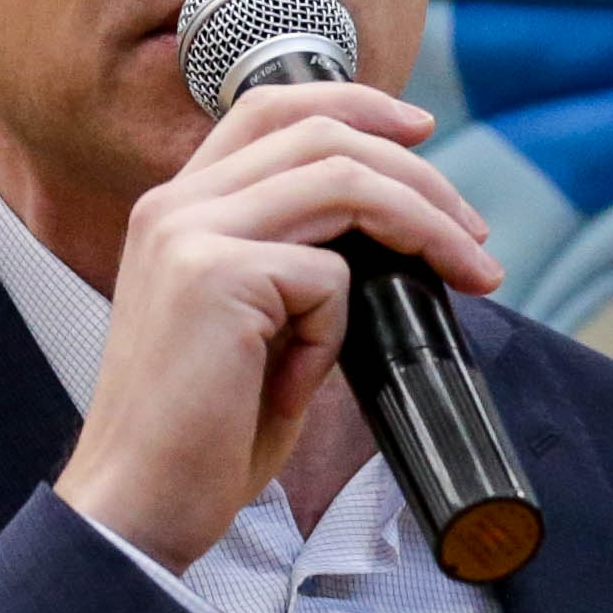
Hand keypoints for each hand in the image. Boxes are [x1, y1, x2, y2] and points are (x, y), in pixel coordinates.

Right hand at [56, 84, 499, 570]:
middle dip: (419, 175)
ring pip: (344, 183)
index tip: (420, 132)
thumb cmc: (203, 433)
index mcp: (178, 207)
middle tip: (474, 233)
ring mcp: (190, 235)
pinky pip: (328, 279)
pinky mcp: (214, 278)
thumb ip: (295, 264)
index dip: (355, 105)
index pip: (272, 108)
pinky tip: (297, 383)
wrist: (138, 506)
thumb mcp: (254, 325)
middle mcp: (176, 205)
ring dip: (424, 225)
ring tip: (470, 272)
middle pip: (323, 134)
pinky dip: (337, 333)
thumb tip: (391, 236)